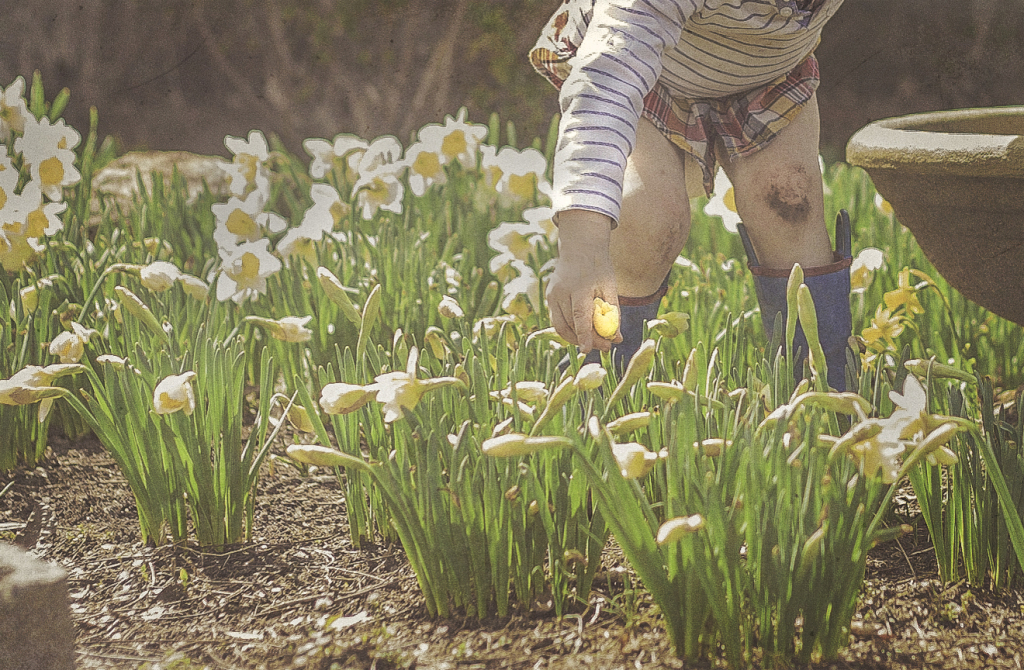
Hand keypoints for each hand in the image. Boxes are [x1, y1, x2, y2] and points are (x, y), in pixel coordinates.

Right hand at [545, 209, 621, 352]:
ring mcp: (552, 295)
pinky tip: (583, 331)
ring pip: (560, 326)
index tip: (588, 350)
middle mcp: (561, 292)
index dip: (584, 335)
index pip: (579, 316)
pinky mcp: (549, 298)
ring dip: (576, 338)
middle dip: (587, 340)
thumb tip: (617, 338)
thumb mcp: (610, 287)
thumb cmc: (598, 267)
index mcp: (578, 287)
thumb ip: (613, 313)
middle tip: (605, 346)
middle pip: (570, 325)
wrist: (579, 247)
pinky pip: (557, 320)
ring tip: (595, 341)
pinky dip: (569, 330)